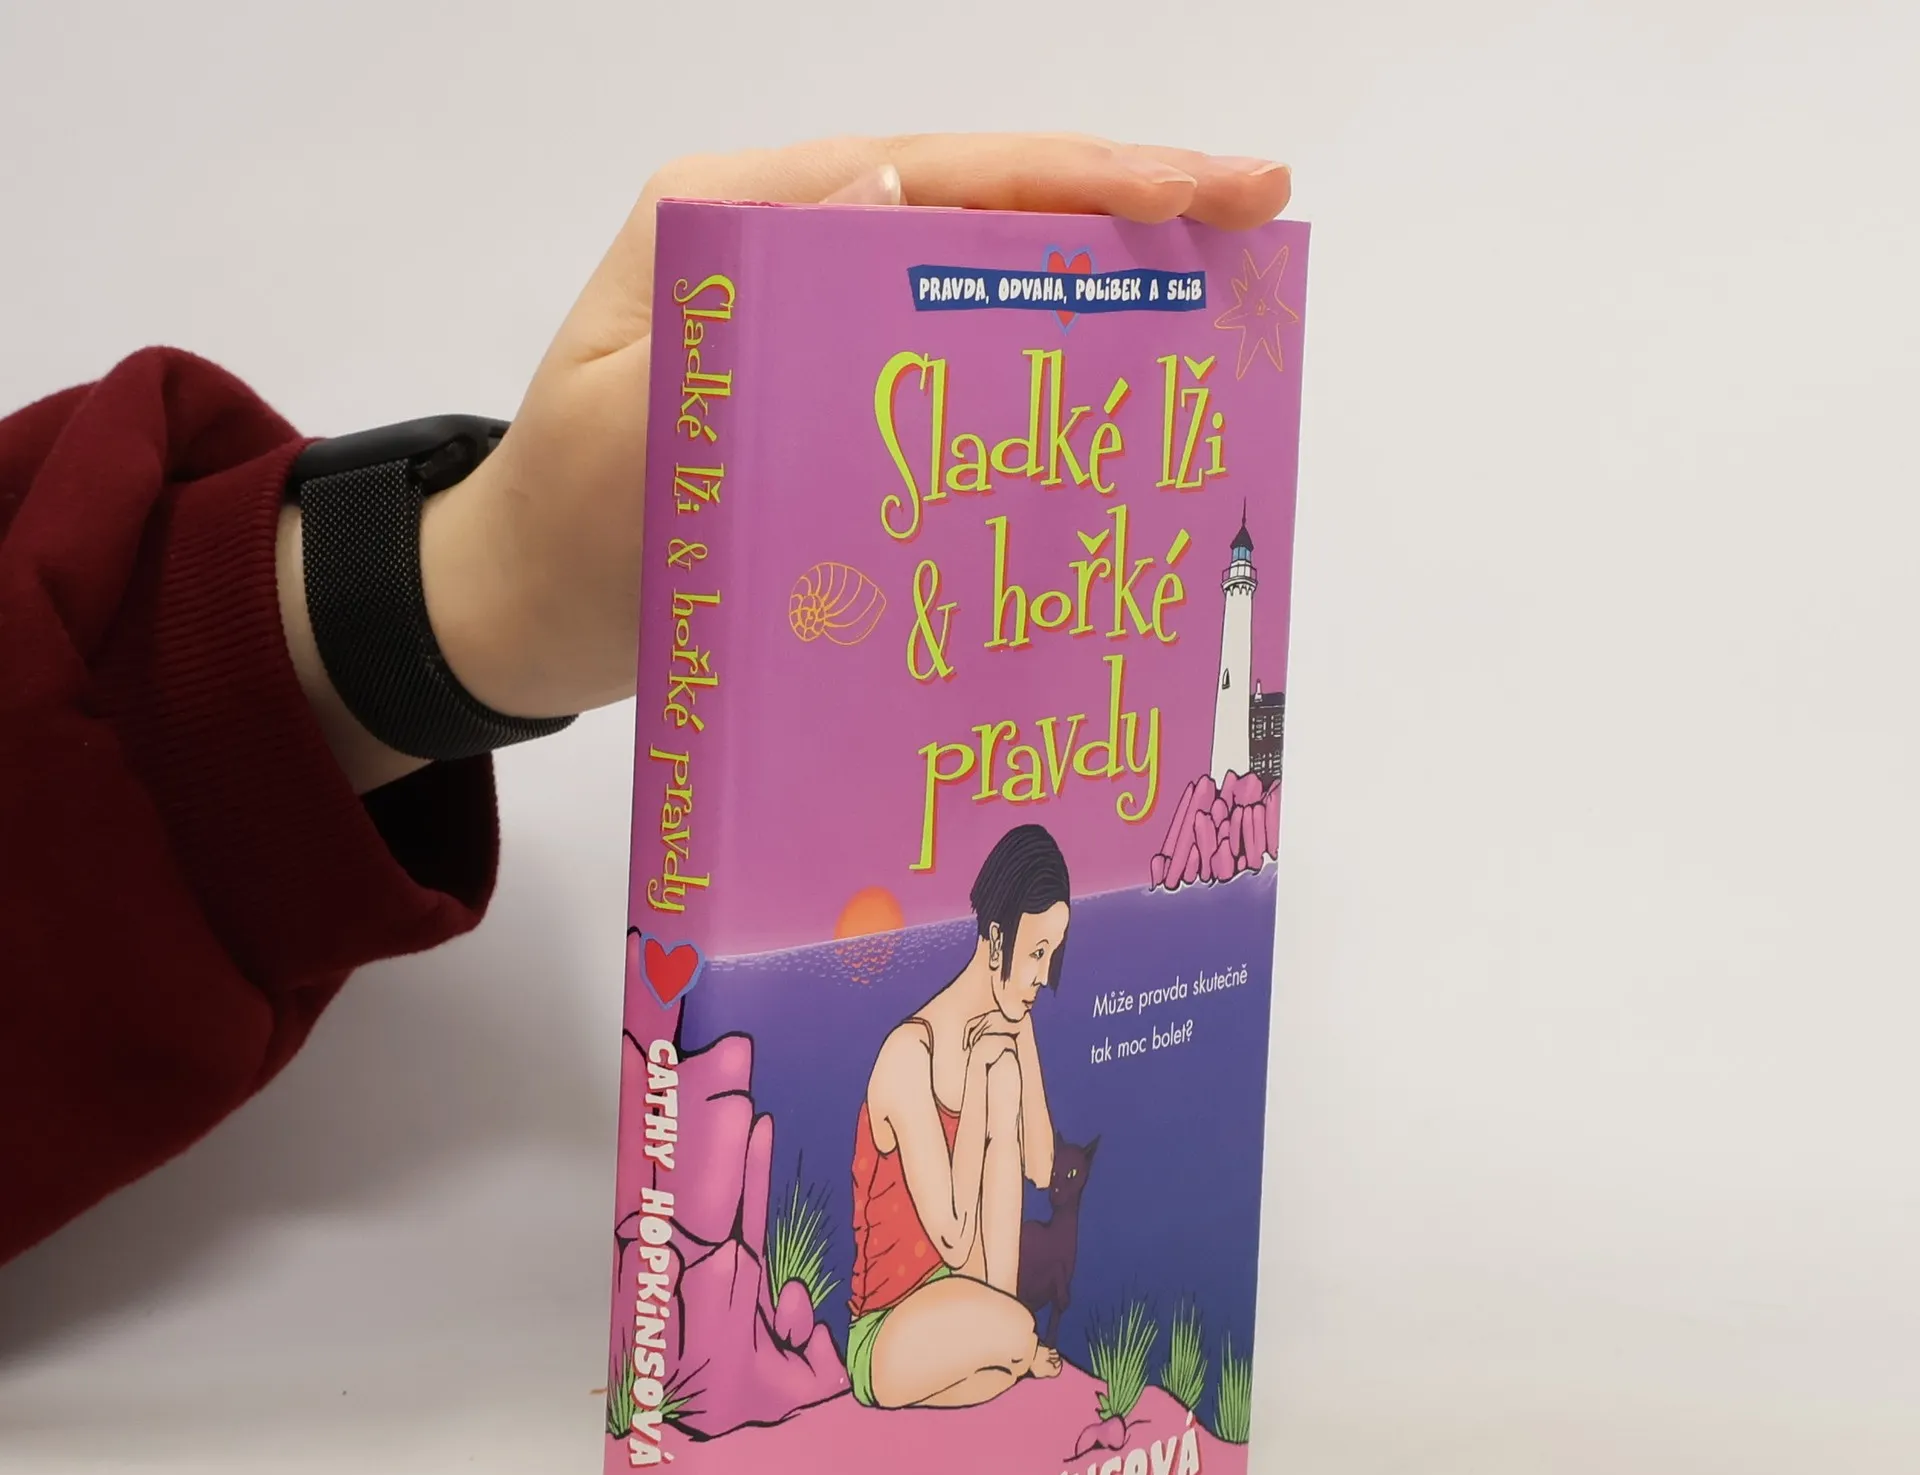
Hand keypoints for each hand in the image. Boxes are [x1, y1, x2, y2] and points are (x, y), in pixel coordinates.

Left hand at [287, 134, 1290, 788]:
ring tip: (1213, 323)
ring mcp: (813, 332)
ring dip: (1092, 302)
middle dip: (1121, 223)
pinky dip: (1032, 387)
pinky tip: (1105, 420)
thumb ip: (740, 321)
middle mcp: (787, 256)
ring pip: (979, 293)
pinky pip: (951, 375)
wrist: (520, 619)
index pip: (943, 174)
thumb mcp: (634, 428)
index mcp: (737, 220)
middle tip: (1254, 241)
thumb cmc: (563, 537)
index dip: (1086, 177)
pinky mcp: (830, 408)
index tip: (1214, 189)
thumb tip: (889, 194)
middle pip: (982, 215)